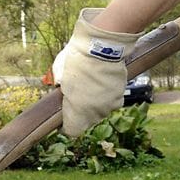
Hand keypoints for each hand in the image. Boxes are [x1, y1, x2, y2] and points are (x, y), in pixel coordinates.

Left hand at [53, 8, 139, 136]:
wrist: (102, 47)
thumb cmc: (77, 61)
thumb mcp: (59, 75)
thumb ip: (60, 88)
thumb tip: (61, 88)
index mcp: (77, 113)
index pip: (72, 131)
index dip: (66, 125)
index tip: (64, 116)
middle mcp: (95, 114)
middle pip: (87, 121)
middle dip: (81, 112)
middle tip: (77, 95)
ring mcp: (109, 106)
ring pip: (100, 111)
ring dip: (95, 103)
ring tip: (91, 86)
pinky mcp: (120, 96)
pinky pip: (111, 101)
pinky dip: (107, 95)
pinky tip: (102, 83)